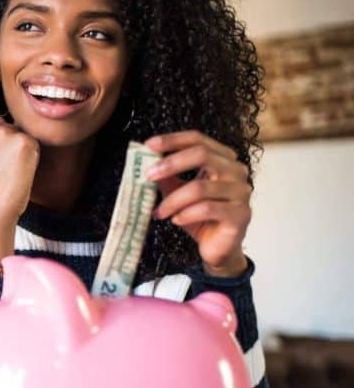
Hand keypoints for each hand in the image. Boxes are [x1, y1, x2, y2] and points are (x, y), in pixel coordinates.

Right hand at [0, 117, 39, 258]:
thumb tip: (4, 126)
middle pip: (8, 126)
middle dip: (9, 143)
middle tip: (2, 166)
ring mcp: (4, 132)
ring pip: (21, 134)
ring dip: (20, 149)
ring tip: (10, 169)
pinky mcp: (23, 140)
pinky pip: (34, 143)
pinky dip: (32, 156)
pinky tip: (19, 169)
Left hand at [145, 131, 250, 276]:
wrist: (217, 247)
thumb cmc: (199, 216)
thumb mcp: (178, 192)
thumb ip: (167, 176)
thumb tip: (146, 162)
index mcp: (223, 159)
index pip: (198, 139)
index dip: (173, 140)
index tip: (149, 145)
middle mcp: (236, 171)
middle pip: (202, 154)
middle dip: (171, 163)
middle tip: (148, 175)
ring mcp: (241, 192)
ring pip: (200, 187)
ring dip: (173, 200)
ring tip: (159, 211)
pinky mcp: (240, 214)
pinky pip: (207, 209)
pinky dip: (186, 214)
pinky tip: (176, 220)